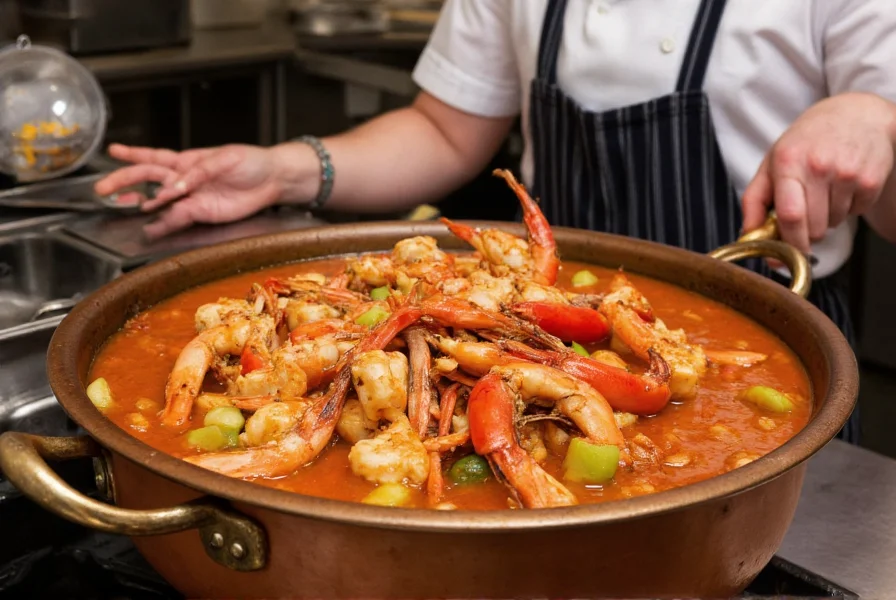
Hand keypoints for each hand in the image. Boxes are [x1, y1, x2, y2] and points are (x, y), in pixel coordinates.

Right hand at [94, 144, 284, 238]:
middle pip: (149, 179)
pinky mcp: (201, 213)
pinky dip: (163, 223)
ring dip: (141, 204)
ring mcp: (191, 197)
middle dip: (125, 182)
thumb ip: (198, 172)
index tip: (113, 151)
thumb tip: (174, 186)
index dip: (133, 154)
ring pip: (160, 202)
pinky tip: (151, 227)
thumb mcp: (225, 158)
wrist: (272, 179)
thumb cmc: (251, 161)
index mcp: (188, 160)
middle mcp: (185, 179)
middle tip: (104, 188)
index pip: (154, 156)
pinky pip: (178, 218)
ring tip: (122, 207)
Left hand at [742, 92, 895, 252]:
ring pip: (832, 224)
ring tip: (824, 190)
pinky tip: (843, 186)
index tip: (785, 256)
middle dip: (805, 232)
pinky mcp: (871, 179)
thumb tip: (747, 236)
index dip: (788, 243)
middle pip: (811, 227)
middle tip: (804, 212)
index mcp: (788, 161)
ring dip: (826, 218)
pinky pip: (854, 213)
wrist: (855, 114)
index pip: (789, 215)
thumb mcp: (771, 163)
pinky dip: (847, 208)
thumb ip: (754, 200)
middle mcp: (819, 166)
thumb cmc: (805, 142)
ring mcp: (847, 173)